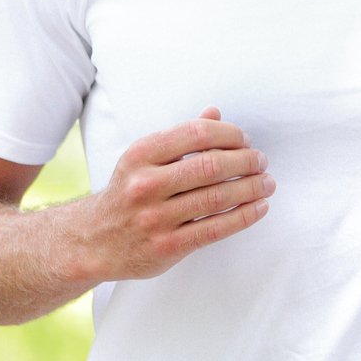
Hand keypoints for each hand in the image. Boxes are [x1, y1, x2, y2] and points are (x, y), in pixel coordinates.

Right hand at [80, 108, 272, 280]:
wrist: (93, 240)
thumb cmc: (128, 193)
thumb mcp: (144, 159)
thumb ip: (180, 138)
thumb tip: (215, 113)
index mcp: (141, 155)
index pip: (196, 133)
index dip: (229, 134)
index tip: (245, 140)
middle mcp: (145, 185)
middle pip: (210, 166)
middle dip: (246, 161)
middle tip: (262, 162)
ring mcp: (155, 218)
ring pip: (216, 199)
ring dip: (251, 188)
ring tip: (267, 183)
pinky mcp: (166, 247)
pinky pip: (215, 229)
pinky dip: (244, 216)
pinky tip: (259, 208)